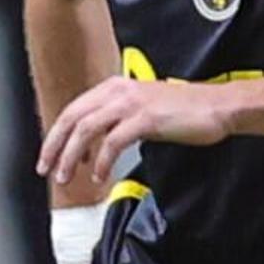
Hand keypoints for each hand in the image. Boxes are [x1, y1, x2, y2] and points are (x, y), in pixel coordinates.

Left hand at [37, 75, 234, 189]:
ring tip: (67, 177)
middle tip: (46, 169)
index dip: (56, 135)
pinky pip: (113, 142)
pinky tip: (100, 175)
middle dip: (55, 146)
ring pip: (86, 130)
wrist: (217, 106)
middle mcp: (119, 91)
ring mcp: (132, 104)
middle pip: (72, 118)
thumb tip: (96, 143)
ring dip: (72, 157)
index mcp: (115, 87)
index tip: (48, 156)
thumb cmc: (186, 110)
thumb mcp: (143, 108)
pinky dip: (102, 162)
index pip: (73, 110)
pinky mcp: (146, 119)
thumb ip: (118, 118)